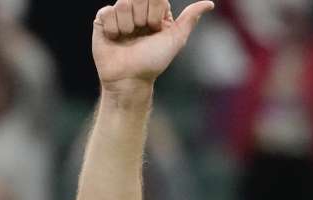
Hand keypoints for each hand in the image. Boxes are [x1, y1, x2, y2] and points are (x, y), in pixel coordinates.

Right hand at [92, 0, 215, 92]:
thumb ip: (190, 18)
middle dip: (141, 19)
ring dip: (127, 26)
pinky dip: (113, 28)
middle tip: (141, 35)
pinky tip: (115, 38)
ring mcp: (119, 15)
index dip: (154, 13)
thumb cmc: (153, 61)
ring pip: (122, 4)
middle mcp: (137, 10)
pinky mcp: (102, 21)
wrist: (130, 79)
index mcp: (155, 12)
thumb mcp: (175, 39)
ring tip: (127, 38)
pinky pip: (107, 12)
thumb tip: (209, 4)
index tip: (155, 29)